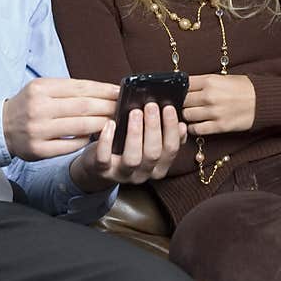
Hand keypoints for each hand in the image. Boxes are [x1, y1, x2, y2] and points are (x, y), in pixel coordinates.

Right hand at [2, 78, 118, 159]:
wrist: (1, 127)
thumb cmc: (29, 105)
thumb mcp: (42, 88)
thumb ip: (69, 89)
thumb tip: (103, 90)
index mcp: (40, 89)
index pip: (80, 87)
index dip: (103, 89)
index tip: (120, 90)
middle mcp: (38, 108)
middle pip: (83, 106)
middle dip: (107, 106)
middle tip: (123, 107)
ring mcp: (38, 130)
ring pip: (80, 126)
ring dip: (102, 123)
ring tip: (115, 121)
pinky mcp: (39, 150)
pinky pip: (70, 145)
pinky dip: (86, 140)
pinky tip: (95, 136)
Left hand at [69, 103, 186, 190]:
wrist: (100, 164)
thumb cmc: (127, 147)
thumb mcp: (149, 143)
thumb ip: (165, 135)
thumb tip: (180, 124)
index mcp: (158, 167)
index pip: (171, 149)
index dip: (171, 129)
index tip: (168, 108)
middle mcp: (143, 174)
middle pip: (153, 154)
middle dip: (153, 128)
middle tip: (151, 106)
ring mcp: (122, 174)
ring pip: (132, 159)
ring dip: (135, 133)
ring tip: (134, 113)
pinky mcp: (102, 170)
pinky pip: (104, 158)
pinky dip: (107, 141)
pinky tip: (111, 123)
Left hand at [183, 74, 254, 134]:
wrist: (263, 101)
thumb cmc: (244, 88)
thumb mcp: (223, 78)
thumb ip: (204, 82)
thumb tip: (185, 87)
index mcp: (210, 81)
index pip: (184, 84)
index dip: (180, 89)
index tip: (181, 92)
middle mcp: (210, 96)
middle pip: (183, 101)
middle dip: (183, 103)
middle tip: (186, 104)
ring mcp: (214, 112)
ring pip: (187, 115)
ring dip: (187, 116)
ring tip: (192, 114)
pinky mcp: (219, 126)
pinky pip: (196, 129)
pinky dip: (193, 128)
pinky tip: (197, 124)